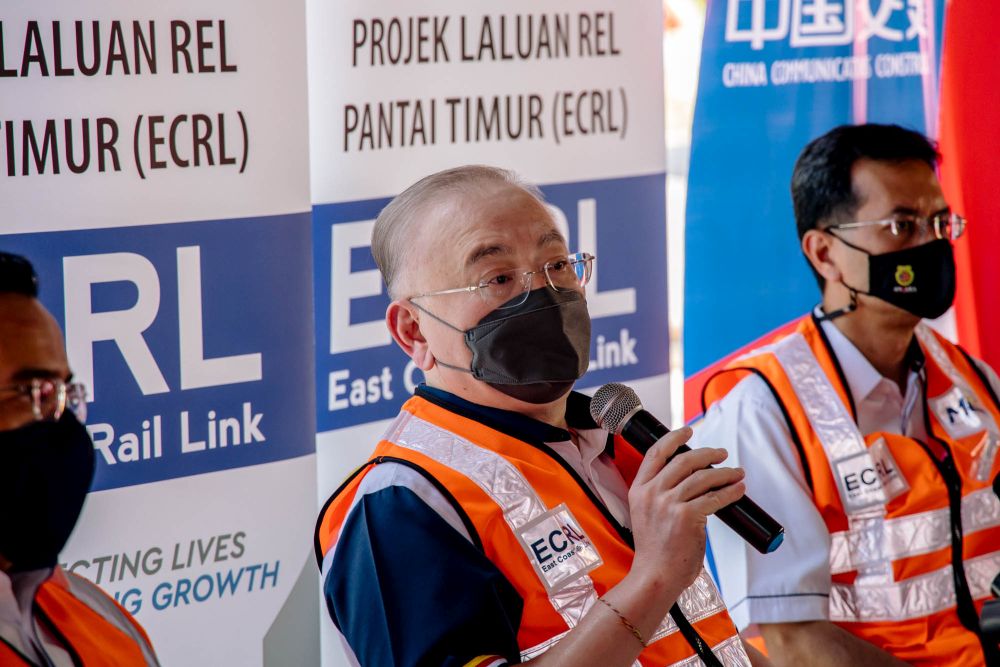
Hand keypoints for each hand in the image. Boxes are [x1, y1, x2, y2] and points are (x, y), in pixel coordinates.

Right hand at [627, 426, 745, 600]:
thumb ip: (659, 495)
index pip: (656, 453)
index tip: (688, 431)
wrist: (655, 575)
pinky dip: (730, 492)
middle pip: (684, 461)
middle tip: (722, 453)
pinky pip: (715, 498)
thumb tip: (691, 480)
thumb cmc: (655, 550)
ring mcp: (668, 504)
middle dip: (707, 454)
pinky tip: (738, 490)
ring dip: (725, 473)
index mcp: (638, 489)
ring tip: (737, 473)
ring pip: (703, 478)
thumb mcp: (646, 514)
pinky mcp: (687, 517)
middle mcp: (652, 493)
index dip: (674, 438)